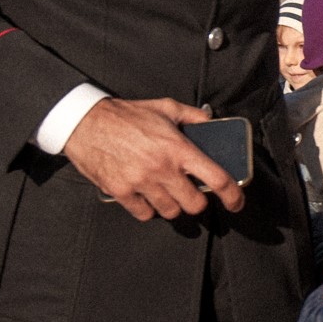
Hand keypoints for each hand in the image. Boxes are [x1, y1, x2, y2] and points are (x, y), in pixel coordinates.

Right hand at [61, 98, 244, 221]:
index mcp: (178, 149)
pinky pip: (144, 214)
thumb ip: (193, 116)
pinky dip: (149, 209)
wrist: (85, 122)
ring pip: (170, 212)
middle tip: (192, 193)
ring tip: (168, 192)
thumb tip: (211, 122)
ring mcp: (141, 183)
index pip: (217, 179)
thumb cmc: (125, 115)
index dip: (233, 195)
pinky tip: (147, 196)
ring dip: (173, 206)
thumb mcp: (165, 107)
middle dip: (197, 201)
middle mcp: (162, 169)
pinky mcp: (121, 192)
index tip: (236, 202)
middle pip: (194, 204)